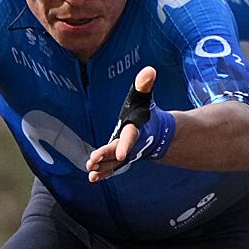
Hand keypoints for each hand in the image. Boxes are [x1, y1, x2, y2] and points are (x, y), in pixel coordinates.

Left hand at [86, 66, 163, 180]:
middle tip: (92, 161)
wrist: (157, 134)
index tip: (121, 153)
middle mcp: (131, 145)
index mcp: (136, 130)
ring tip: (91, 173)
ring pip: (114, 163)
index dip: (126, 144)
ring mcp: (126, 154)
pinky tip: (93, 178)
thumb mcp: (145, 98)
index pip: (130, 137)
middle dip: (106, 156)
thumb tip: (149, 70)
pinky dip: (104, 173)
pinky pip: (112, 168)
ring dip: (103, 168)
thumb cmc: (147, 114)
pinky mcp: (120, 159)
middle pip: (117, 151)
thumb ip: (145, 85)